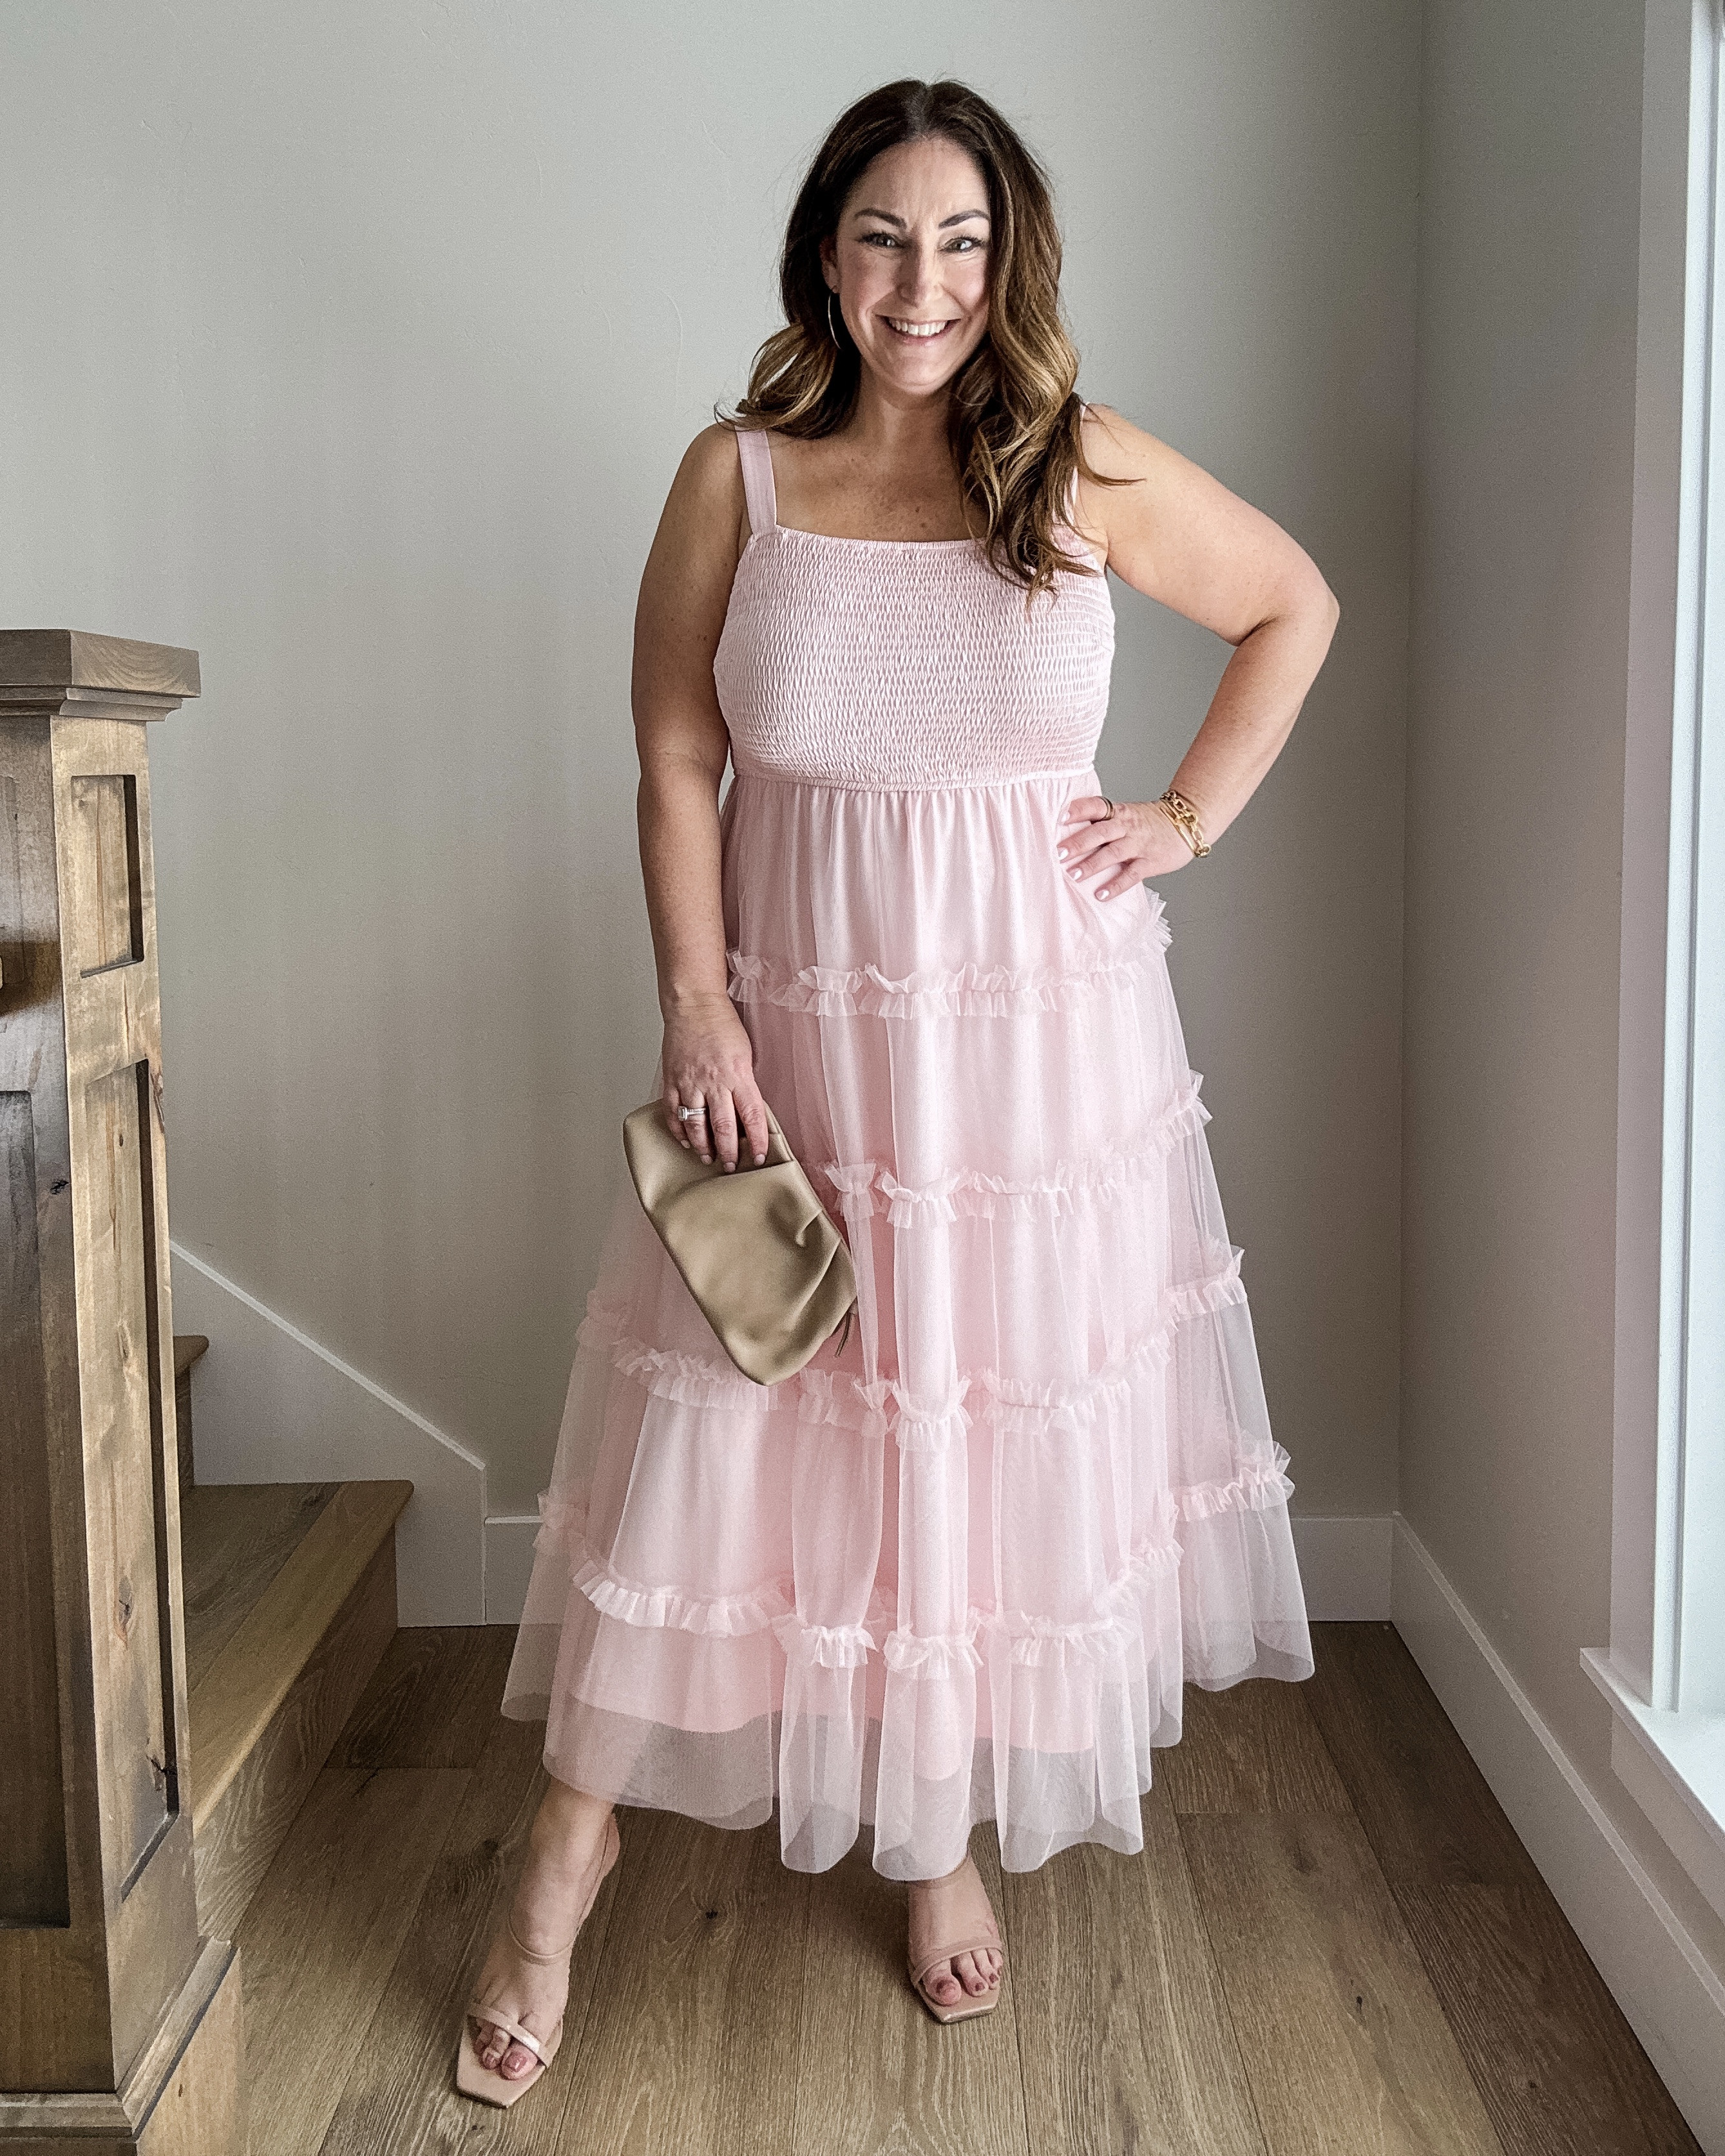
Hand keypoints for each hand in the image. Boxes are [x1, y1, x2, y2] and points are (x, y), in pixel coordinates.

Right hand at [660, 993, 769, 1169]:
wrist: (693, 1005)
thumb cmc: (722, 1025)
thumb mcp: (745, 1054)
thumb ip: (745, 1084)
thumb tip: (747, 1113)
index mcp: (738, 1075)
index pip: (752, 1116)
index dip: (756, 1140)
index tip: (758, 1156)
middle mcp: (714, 1082)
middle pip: (723, 1127)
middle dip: (728, 1152)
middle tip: (731, 1166)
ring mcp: (690, 1082)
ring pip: (696, 1124)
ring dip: (703, 1146)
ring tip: (708, 1157)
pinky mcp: (672, 1080)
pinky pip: (673, 1112)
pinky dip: (678, 1130)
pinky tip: (685, 1140)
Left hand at [1056, 794, 1193, 898]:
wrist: (1186, 825)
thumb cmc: (1149, 822)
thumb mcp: (1126, 815)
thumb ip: (1103, 823)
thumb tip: (1069, 835)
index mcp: (1119, 812)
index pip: (1096, 806)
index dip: (1079, 810)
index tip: (1060, 817)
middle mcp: (1127, 826)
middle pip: (1100, 831)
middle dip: (1079, 842)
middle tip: (1059, 853)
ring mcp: (1139, 844)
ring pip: (1113, 853)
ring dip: (1093, 864)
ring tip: (1074, 875)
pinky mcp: (1150, 862)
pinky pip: (1131, 875)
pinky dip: (1116, 885)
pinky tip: (1101, 894)